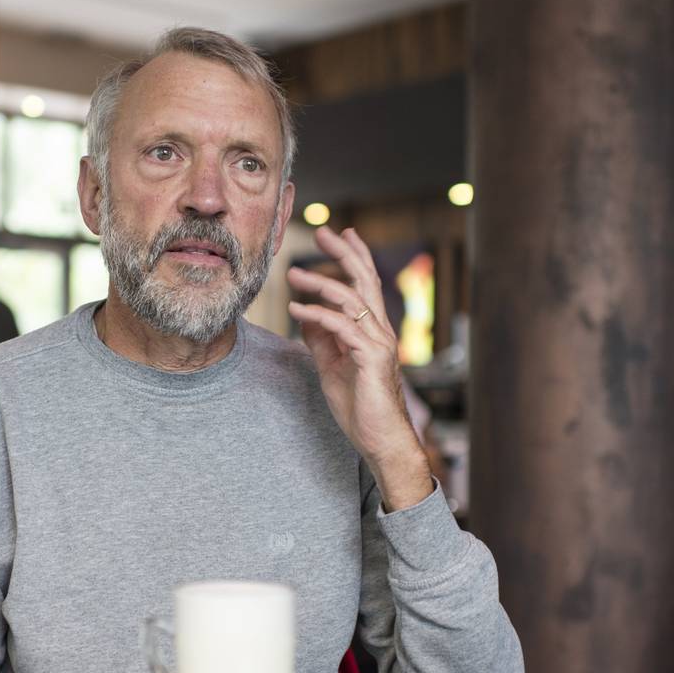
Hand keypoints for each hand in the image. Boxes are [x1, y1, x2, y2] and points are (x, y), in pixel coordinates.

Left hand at [286, 227, 432, 510]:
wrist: (380, 440)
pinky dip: (316, 315)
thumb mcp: (332, 367)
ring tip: (293, 274)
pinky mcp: (370, 358)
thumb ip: (322, 340)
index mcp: (373, 330)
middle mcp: (380, 330)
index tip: (340, 234)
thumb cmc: (360, 407)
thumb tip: (306, 315)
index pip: (366, 284)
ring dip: (319, 282)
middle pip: (364, 280)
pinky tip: (296, 310)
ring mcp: (378, 343)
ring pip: (351, 299)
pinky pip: (341, 327)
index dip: (354, 256)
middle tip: (323, 232)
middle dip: (344, 252)